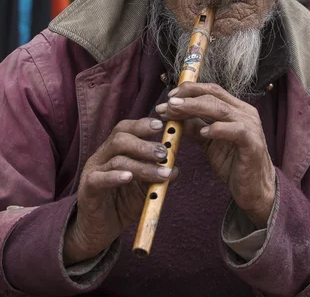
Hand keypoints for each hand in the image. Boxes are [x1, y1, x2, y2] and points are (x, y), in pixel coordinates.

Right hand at [63, 118, 177, 265]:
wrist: (98, 231)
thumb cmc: (122, 204)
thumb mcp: (143, 189)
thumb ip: (156, 177)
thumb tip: (175, 168)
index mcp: (113, 151)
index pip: (125, 129)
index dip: (142, 124)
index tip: (160, 125)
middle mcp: (101, 156)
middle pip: (120, 139)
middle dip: (144, 145)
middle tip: (164, 154)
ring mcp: (92, 172)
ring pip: (117, 160)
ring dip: (142, 166)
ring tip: (161, 174)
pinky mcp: (87, 190)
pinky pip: (99, 179)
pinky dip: (115, 177)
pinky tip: (128, 177)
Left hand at [156, 83, 275, 227]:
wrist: (254, 189)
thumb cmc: (233, 164)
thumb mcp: (209, 143)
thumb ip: (196, 128)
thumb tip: (175, 116)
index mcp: (236, 109)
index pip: (212, 90)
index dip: (190, 90)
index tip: (170, 97)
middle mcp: (245, 113)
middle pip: (214, 96)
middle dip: (188, 98)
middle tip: (167, 104)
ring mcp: (250, 126)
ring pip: (221, 109)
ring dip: (194, 108)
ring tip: (175, 112)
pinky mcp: (252, 143)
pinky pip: (235, 130)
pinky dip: (217, 129)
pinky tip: (202, 133)